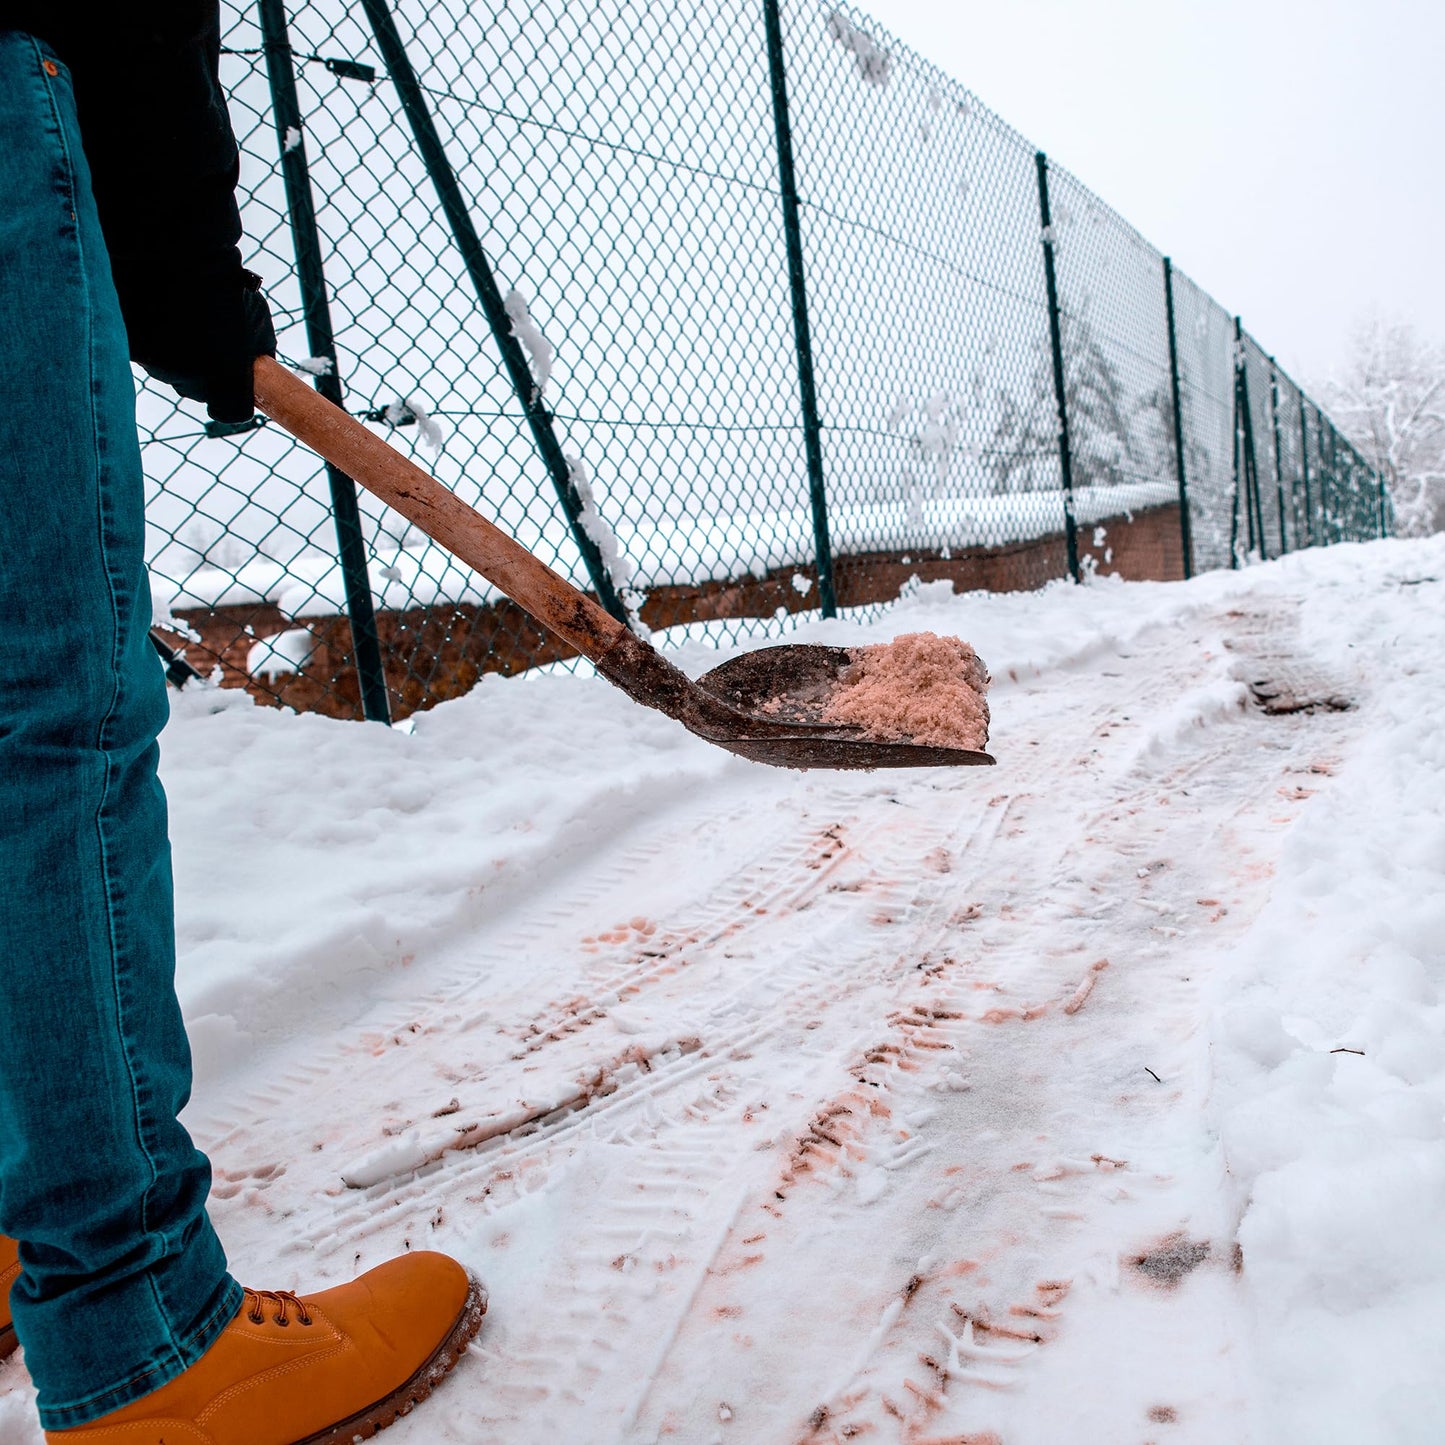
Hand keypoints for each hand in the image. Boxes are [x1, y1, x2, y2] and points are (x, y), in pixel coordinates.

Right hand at [131, 268, 277, 422]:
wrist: (172, 247)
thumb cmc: (223, 282)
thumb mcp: (257, 319)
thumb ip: (256, 351)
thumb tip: (254, 363)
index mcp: (222, 378)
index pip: (230, 410)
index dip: (233, 397)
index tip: (234, 383)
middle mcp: (185, 379)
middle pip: (195, 388)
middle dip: (202, 369)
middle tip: (206, 335)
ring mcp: (153, 363)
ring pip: (168, 368)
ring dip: (173, 350)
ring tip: (179, 314)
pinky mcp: (127, 345)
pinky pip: (145, 349)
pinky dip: (151, 335)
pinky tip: (157, 308)